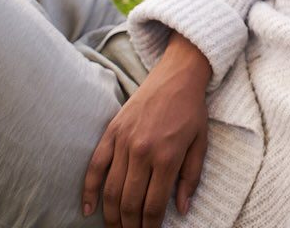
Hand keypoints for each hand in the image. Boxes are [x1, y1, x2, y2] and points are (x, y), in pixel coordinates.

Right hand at [82, 33, 211, 227]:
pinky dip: (88, 190)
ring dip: (111, 215)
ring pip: (111, 189)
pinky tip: (87, 209)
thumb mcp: (201, 144)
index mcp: (167, 156)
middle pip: (130, 202)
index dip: (150, 227)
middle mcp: (142, 151)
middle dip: (130, 226)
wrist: (178, 76)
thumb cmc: (192, 111)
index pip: (153, 205)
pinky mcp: (111, 132)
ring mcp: (124, 141)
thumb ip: (190, 178)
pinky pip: (94, 166)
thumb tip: (181, 209)